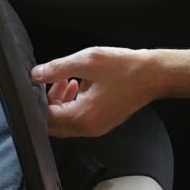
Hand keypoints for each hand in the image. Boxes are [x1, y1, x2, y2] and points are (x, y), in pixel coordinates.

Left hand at [31, 46, 157, 137]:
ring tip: (69, 79)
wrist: (154, 75)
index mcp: (82, 117)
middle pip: (53, 124)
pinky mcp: (103, 123)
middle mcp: (88, 128)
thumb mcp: (87, 61)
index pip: (45, 117)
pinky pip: (79, 119)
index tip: (41, 81)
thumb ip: (57, 68)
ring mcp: (96, 128)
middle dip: (49, 101)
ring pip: (66, 122)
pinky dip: (74, 104)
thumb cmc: (124, 67)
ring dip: (61, 102)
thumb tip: (35, 74)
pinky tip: (81, 84)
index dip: (39, 98)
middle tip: (56, 79)